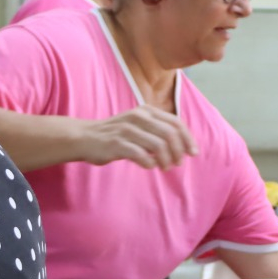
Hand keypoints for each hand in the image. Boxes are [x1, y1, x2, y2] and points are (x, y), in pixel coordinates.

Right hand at [83, 106, 198, 169]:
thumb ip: (157, 131)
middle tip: (178, 163)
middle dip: (179, 151)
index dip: (188, 138)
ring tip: (165, 167)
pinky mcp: (117, 144)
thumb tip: (182, 146)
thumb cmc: (115, 135)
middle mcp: (138, 117)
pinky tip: (149, 166)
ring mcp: (127, 130)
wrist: (84, 137)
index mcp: (146, 111)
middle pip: (170, 134)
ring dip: (166, 159)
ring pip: (158, 145)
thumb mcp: (138, 125)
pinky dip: (150, 163)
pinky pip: (141, 155)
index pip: (176, 122)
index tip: (193, 153)